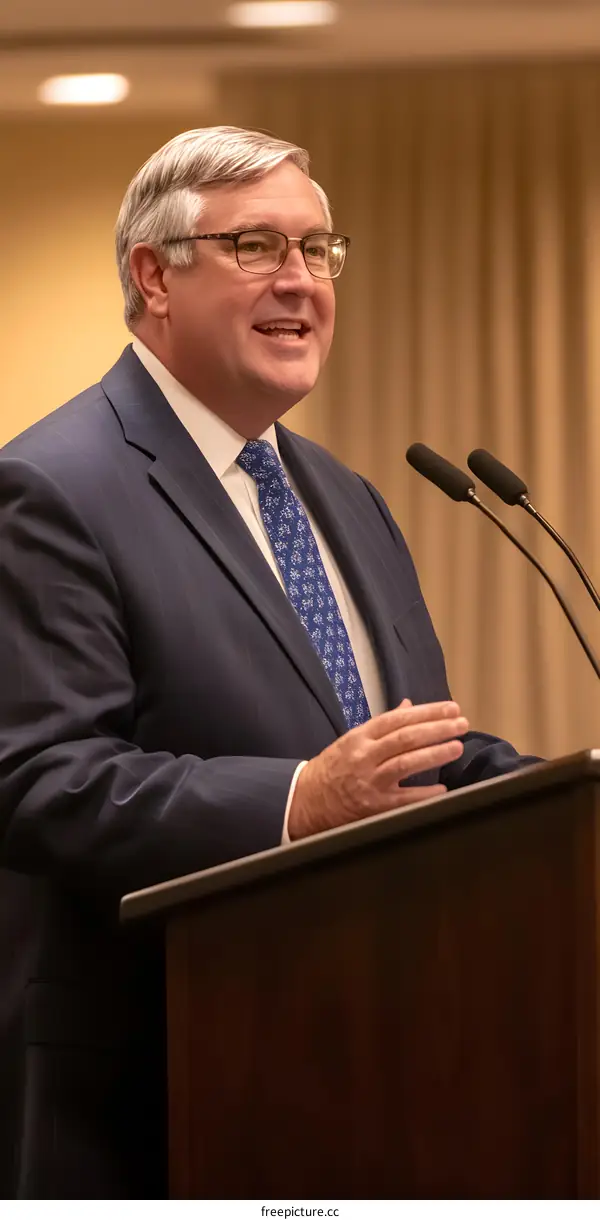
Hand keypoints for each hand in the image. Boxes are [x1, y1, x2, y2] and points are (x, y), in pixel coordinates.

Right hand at [287, 698, 468, 839]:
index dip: (426, 712)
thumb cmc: (332, 768)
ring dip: (435, 754)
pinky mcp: (374, 806)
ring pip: (406, 763)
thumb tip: (409, 705)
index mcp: (360, 737)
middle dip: (437, 729)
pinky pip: (404, 799)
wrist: (306, 801)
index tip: (450, 708)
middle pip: (405, 737)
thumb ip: (382, 725)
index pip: (397, 719)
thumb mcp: (353, 740)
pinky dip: (424, 793)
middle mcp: (365, 756)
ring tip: (457, 746)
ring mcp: (370, 781)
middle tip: (461, 724)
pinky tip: (442, 788)